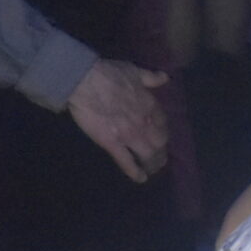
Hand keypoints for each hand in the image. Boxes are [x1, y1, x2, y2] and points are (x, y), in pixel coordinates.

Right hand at [66, 56, 169, 181]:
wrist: (85, 81)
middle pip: (159, 142)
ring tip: (152, 170)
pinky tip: (140, 179)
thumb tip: (164, 78)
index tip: (161, 136)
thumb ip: (150, 77)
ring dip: (153, 164)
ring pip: (148, 154)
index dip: (163, 131)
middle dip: (162, 152)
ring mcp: (129, 135)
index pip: (163, 123)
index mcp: (150, 105)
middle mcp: (144, 123)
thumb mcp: (134, 70)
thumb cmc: (108, 73)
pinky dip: (135, 171)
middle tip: (160, 159)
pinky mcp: (112, 143)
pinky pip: (127, 161)